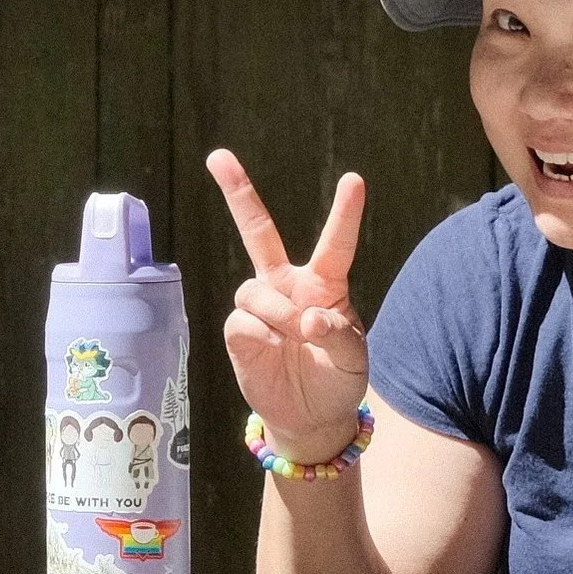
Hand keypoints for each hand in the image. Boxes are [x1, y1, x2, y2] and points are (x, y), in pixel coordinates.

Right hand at [208, 149, 368, 462]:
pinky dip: (260, 337)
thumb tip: (309, 317)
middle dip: (237, 193)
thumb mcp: (354, 361)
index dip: (344, 213)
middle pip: (257, 232)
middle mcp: (288, 286)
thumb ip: (339, 334)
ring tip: (293, 338)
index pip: (335, 243)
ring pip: (253, 291)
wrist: (310, 417)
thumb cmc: (338, 380)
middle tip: (218, 156)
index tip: (354, 180)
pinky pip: (240, 323)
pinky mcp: (239, 333)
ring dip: (275, 314)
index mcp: (325, 285)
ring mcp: (260, 307)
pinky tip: (272, 352)